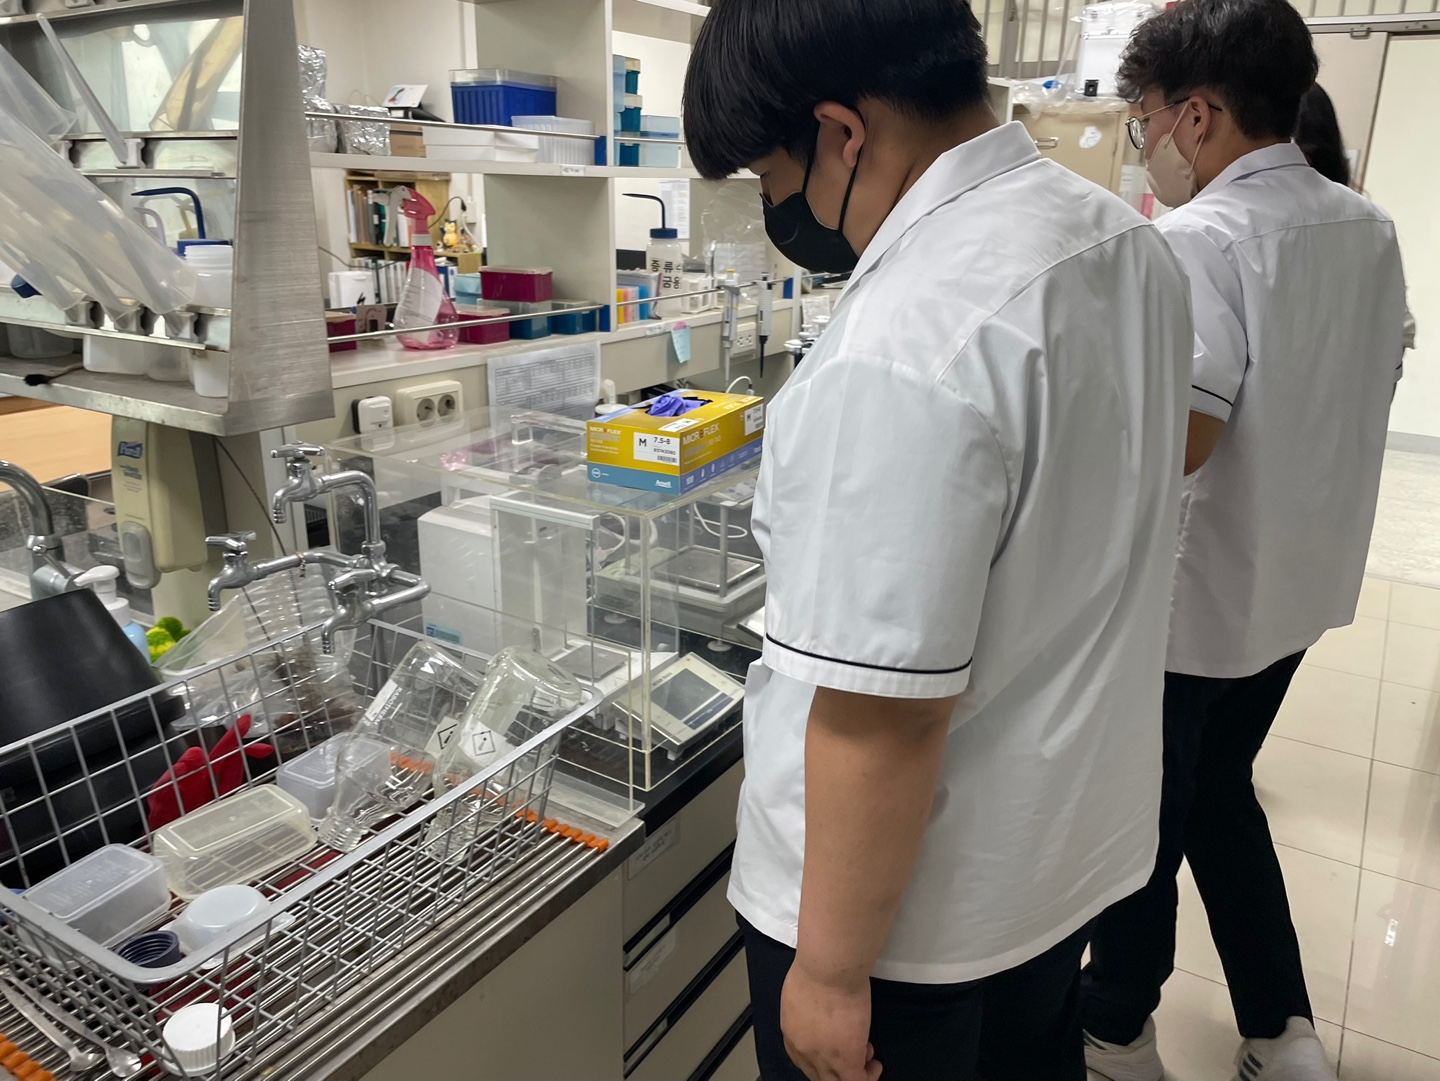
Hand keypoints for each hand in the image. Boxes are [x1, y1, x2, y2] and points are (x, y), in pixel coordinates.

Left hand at [780, 961, 880, 1080]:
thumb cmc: (819, 966)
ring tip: (866, 1055)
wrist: (829, 969)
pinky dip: (866, 1076)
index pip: (802, 1057)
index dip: (821, 1056)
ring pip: (834, 1080)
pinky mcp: (845, 1060)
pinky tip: (873, 1065)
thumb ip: (809, 1007)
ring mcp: (822, 1058)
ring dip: (852, 1072)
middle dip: (837, 1066)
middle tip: (854, 1052)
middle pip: (818, 1073)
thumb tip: (819, 1007)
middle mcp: (802, 1049)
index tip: (834, 1047)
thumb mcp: (804, 988)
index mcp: (791, 1029)